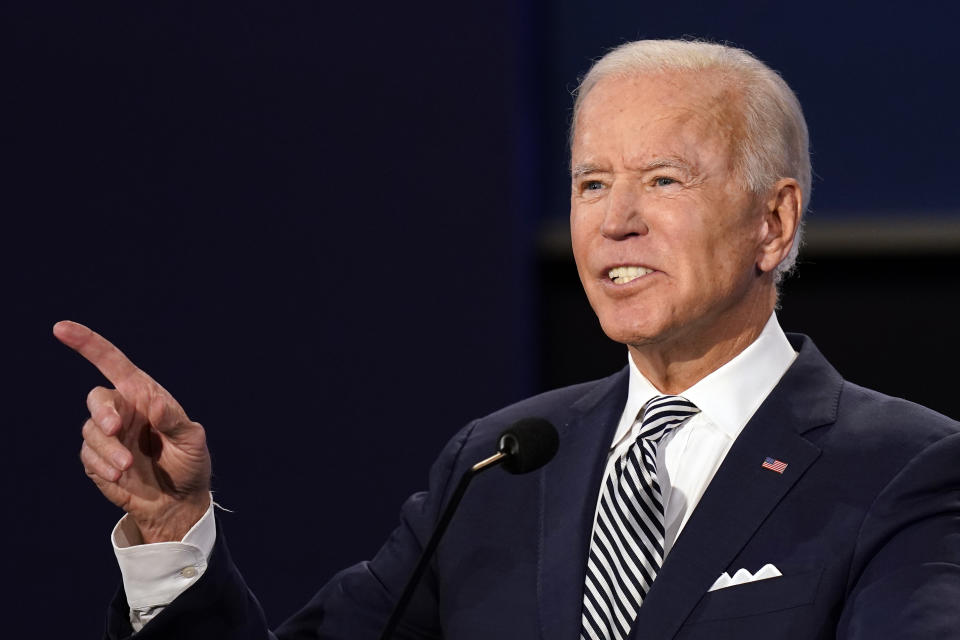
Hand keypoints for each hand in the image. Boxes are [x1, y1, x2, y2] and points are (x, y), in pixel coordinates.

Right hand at [54, 321, 211, 542]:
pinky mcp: (96, 459)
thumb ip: (174, 421)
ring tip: (128, 467)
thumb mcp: (191, 441)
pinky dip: (102, 466)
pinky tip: (120, 477)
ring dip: (108, 449)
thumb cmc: (189, 464)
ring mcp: (108, 435)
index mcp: (144, 396)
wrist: (177, 501)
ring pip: (91, 431)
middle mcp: (123, 410)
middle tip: (115, 429)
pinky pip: (88, 455)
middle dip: (102, 413)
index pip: (113, 364)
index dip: (88, 344)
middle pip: (97, 399)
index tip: (61, 328)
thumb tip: (153, 402)